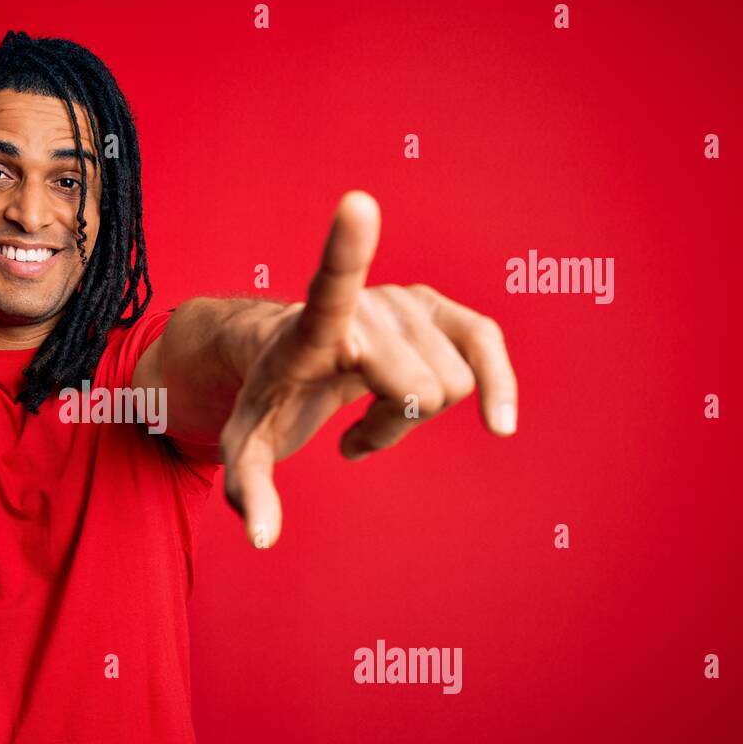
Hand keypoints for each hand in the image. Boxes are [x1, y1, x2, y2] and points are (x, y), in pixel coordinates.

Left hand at [218, 190, 517, 547]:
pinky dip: (498, 389)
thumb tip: (263, 540)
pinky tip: (497, 425)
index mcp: (313, 327)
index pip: (330, 287)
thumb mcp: (245, 446)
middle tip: (351, 433)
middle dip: (393, 426)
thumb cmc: (268, 398)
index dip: (347, 251)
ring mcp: (404, 302)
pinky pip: (488, 346)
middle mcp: (366, 304)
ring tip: (372, 411)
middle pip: (420, 390)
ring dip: (414, 418)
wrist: (290, 354)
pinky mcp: (436, 309)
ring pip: (449, 385)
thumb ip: (248, 490)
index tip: (358, 203)